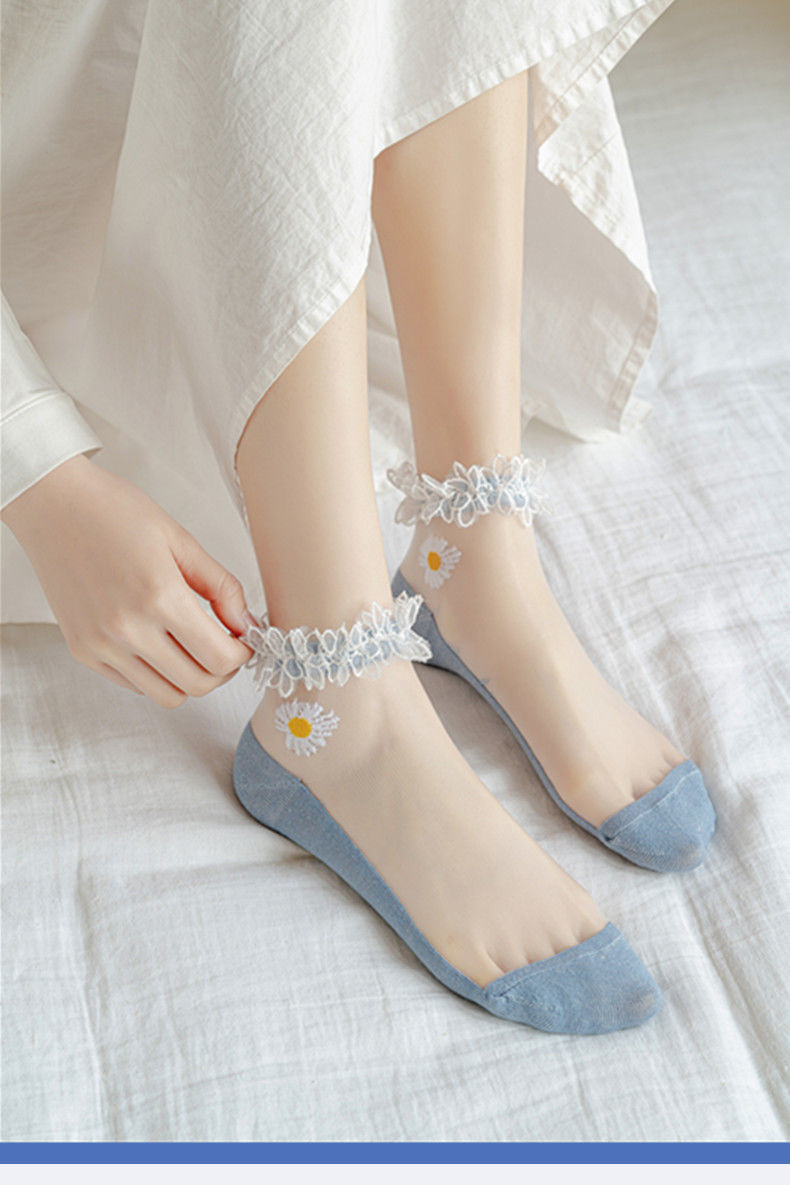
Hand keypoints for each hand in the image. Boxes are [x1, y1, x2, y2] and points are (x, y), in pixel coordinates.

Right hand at [2, 454, 255, 706]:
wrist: (54, 506)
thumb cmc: (117, 513)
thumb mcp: (181, 540)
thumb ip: (221, 587)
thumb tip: (246, 625)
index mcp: (159, 596)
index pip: (219, 658)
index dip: (243, 655)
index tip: (245, 641)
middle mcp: (127, 629)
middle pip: (198, 684)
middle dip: (223, 670)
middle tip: (226, 645)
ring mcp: (101, 645)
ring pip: (167, 695)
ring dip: (192, 678)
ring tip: (195, 647)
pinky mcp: (83, 651)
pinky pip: (136, 685)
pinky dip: (159, 674)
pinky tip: (162, 643)